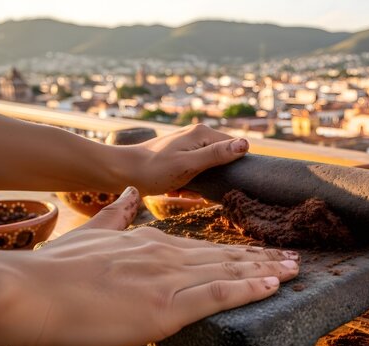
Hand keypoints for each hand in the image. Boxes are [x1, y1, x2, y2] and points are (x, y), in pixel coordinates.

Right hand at [11, 187, 298, 345]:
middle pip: (224, 256)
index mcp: (150, 243)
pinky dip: (249, 288)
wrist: (30, 292)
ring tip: (293, 269)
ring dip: (265, 271)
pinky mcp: (167, 305)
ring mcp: (169, 279)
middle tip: (291, 258)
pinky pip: (219, 293)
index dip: (236, 251)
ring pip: (229, 271)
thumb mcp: (93, 234)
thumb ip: (117, 215)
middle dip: (261, 259)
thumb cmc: (56, 271)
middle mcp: (166, 256)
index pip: (203, 247)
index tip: (260, 253)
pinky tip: (272, 285)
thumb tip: (131, 196)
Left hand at [126, 124, 248, 194]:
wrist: (122, 172)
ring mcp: (189, 143)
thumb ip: (216, 155)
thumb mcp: (188, 165)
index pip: (236, 146)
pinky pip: (197, 169)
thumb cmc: (154, 170)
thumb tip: (245, 144)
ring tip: (185, 190)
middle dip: (216, 176)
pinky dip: (192, 181)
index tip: (223, 183)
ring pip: (210, 165)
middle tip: (199, 190)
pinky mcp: (182, 154)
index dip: (235, 166)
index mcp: (203, 133)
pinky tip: (179, 189)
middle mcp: (198, 134)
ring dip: (202, 181)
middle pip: (224, 156)